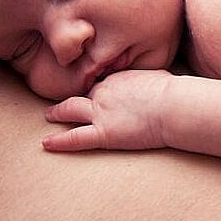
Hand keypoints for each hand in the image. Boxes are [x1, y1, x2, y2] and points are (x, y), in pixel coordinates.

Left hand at [43, 69, 171, 151]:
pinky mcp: (103, 133)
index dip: (98, 89)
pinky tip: (46, 144)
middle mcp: (104, 92)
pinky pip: (74, 138)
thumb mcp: (157, 76)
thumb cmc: (173, 92)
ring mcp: (101, 112)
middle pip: (83, 94)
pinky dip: (59, 141)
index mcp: (118, 78)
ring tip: (49, 115)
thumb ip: (146, 79)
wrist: (173, 105)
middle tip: (64, 100)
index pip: (102, 84)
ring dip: (58, 112)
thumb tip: (152, 82)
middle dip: (73, 97)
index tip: (97, 93)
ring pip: (71, 110)